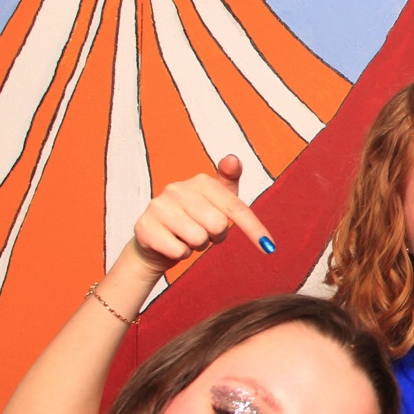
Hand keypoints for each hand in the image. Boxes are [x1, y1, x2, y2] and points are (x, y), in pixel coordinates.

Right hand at [131, 155, 274, 274]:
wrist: (156, 241)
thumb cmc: (195, 220)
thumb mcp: (217, 202)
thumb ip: (229, 181)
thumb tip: (233, 159)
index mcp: (201, 182)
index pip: (235, 207)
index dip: (253, 229)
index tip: (269, 247)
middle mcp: (177, 188)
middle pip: (217, 225)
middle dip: (215, 236)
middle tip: (204, 232)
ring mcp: (158, 206)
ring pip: (198, 239)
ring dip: (197, 246)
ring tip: (187, 237)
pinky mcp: (144, 226)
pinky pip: (179, 251)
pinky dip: (180, 254)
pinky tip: (172, 244)